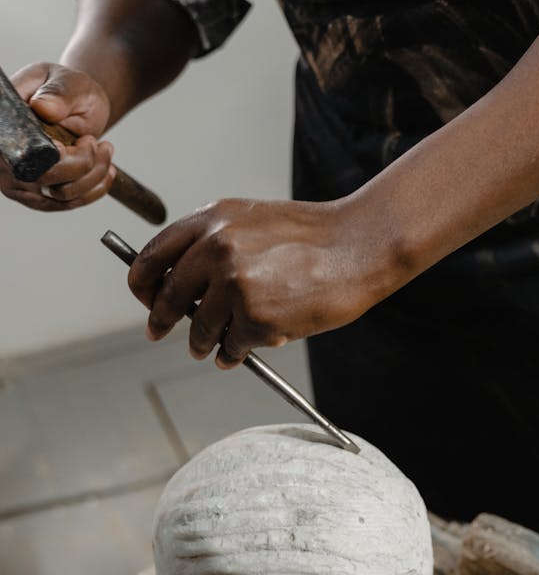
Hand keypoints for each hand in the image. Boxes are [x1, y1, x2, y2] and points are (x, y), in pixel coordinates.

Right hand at [0, 63, 114, 210]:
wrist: (78, 105)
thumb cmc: (69, 91)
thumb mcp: (68, 82)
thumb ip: (58, 92)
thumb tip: (43, 107)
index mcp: (4, 122)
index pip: (24, 153)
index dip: (59, 158)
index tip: (86, 142)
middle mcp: (3, 155)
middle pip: (43, 180)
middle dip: (84, 165)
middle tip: (98, 141)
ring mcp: (16, 179)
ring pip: (59, 196)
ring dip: (93, 177)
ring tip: (105, 150)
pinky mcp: (35, 195)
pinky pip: (66, 204)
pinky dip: (93, 190)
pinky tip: (105, 171)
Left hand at [128, 198, 394, 366]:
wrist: (359, 246)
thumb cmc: (312, 238)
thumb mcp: (252, 222)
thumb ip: (213, 244)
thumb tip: (179, 286)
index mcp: (212, 220)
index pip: (152, 256)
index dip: (142, 285)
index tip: (146, 300)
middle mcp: (216, 249)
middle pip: (167, 297)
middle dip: (161, 320)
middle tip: (158, 332)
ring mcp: (235, 284)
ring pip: (198, 329)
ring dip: (201, 344)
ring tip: (212, 349)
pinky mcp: (255, 317)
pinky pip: (231, 347)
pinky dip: (234, 355)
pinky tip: (246, 350)